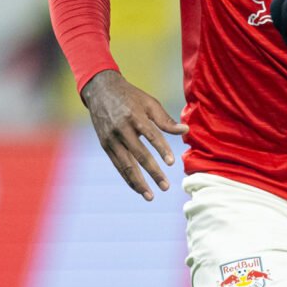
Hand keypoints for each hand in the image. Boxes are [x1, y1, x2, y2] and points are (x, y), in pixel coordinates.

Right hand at [81, 70, 184, 201]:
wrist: (100, 91)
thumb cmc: (131, 97)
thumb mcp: (150, 103)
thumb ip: (166, 120)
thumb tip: (186, 130)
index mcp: (134, 117)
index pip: (150, 136)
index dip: (161, 149)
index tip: (171, 163)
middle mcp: (121, 130)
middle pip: (138, 155)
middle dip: (153, 172)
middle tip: (166, 187)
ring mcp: (111, 139)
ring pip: (125, 165)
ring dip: (138, 182)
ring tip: (151, 196)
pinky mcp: (105, 145)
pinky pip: (117, 165)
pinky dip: (127, 178)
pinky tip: (138, 188)